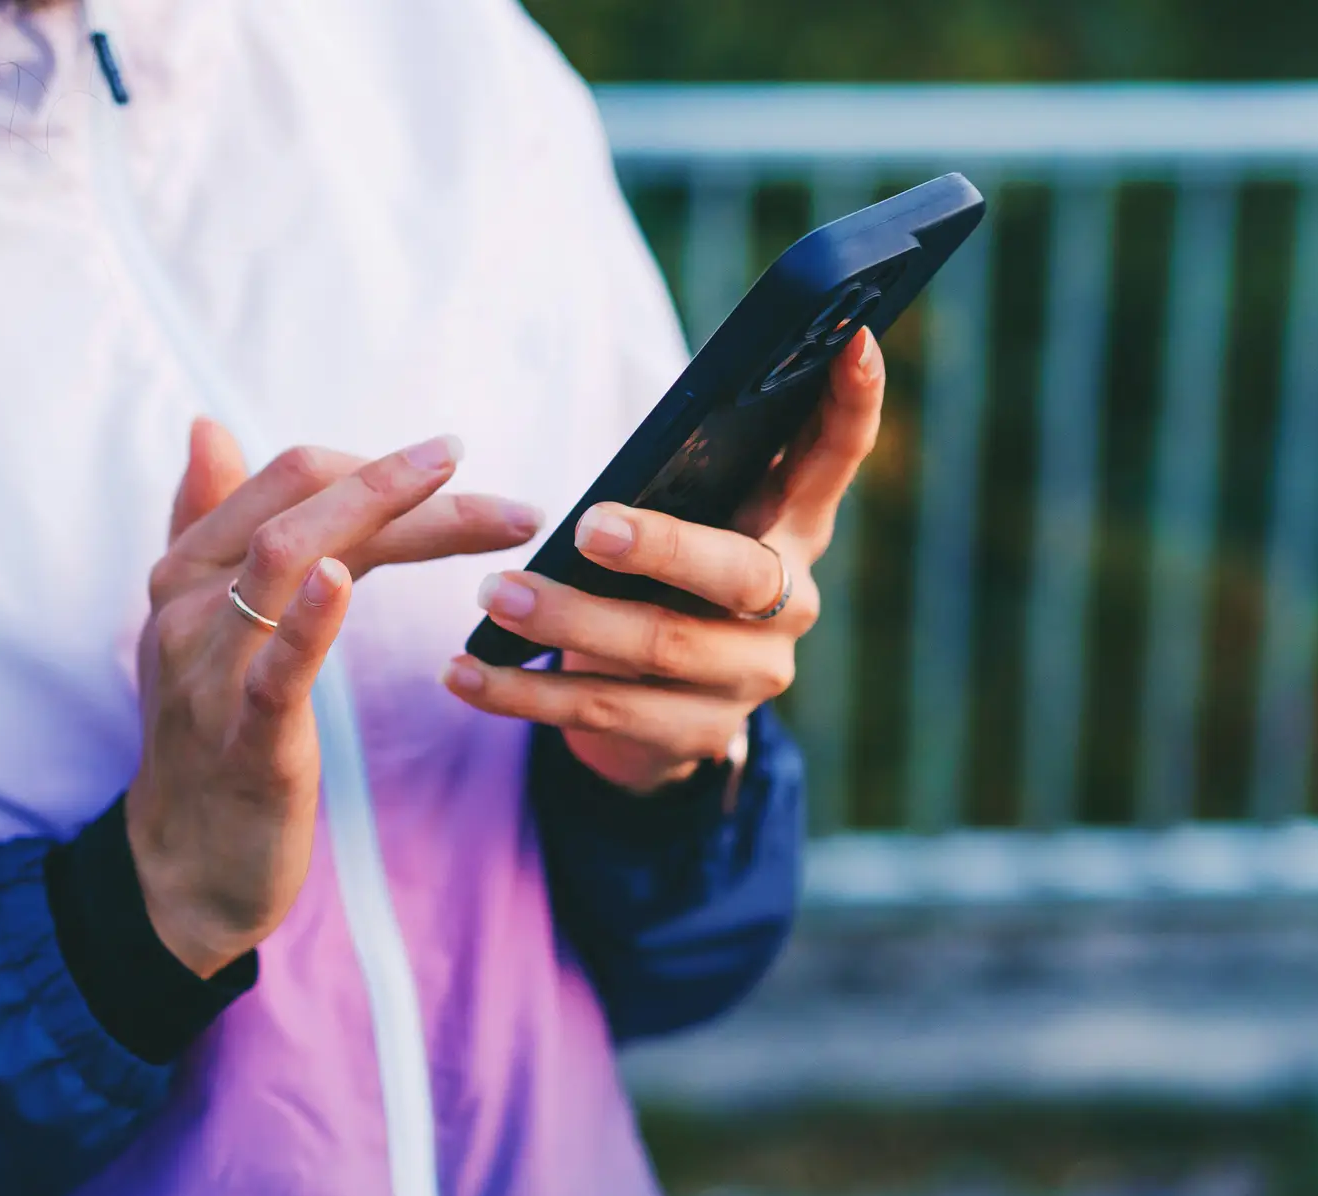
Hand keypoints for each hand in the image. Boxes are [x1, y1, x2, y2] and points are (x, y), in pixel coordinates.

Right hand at [126, 420, 539, 975]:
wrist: (185, 867)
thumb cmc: (207, 736)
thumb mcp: (202, 625)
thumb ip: (206, 525)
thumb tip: (208, 426)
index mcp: (188, 569)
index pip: (289, 479)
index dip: (376, 463)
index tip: (454, 461)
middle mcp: (189, 604)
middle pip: (298, 504)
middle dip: (399, 480)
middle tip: (486, 473)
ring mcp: (208, 671)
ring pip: (289, 560)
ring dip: (393, 522)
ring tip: (483, 514)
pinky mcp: (244, 742)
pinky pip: (274, 669)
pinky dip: (307, 618)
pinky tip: (346, 579)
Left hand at [441, 328, 883, 793]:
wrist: (659, 717)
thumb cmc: (662, 586)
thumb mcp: (683, 527)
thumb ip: (679, 489)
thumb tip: (615, 468)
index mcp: (791, 531)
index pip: (834, 458)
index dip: (852, 404)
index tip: (853, 338)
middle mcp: (791, 604)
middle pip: (739, 575)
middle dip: (664, 548)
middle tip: (589, 526)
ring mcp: (751, 677)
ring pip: (661, 647)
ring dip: (569, 620)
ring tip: (495, 595)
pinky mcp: (700, 735)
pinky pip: (605, 710)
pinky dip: (524, 692)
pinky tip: (464, 674)